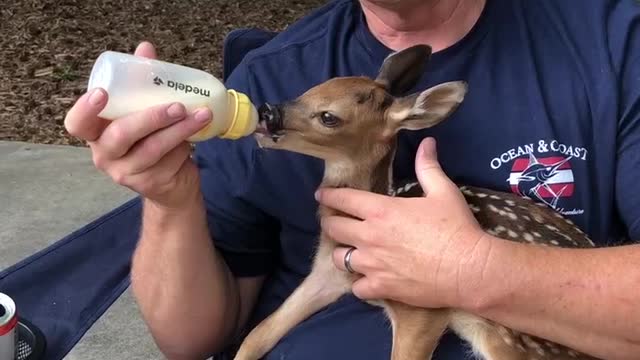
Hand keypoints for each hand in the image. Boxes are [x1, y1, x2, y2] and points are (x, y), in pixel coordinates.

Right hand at [64, 41, 212, 209]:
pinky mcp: (150, 184)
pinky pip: (169, 162)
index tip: (102, 93)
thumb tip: (145, 48)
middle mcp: (105, 155)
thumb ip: (140, 81)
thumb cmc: (151, 139)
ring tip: (201, 115)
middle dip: (152, 117)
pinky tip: (196, 138)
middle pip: (121, 135)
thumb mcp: (142, 110)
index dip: (85, 109)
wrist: (171, 183)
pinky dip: (186, 146)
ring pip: (152, 149)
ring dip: (180, 130)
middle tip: (177, 106)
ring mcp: (126, 172)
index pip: (77, 123)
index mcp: (96, 132)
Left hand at [315, 137, 489, 308]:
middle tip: (334, 221)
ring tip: (349, 250)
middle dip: (330, 222)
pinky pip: (356, 288)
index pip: (343, 198)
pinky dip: (358, 283)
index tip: (321, 195)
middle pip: (333, 228)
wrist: (469, 270)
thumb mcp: (443, 191)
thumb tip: (427, 143)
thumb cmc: (456, 228)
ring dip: (342, 252)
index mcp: (380, 210)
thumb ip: (428, 167)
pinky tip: (365, 279)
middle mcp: (369, 236)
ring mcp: (372, 264)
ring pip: (339, 259)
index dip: (329, 195)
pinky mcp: (381, 287)